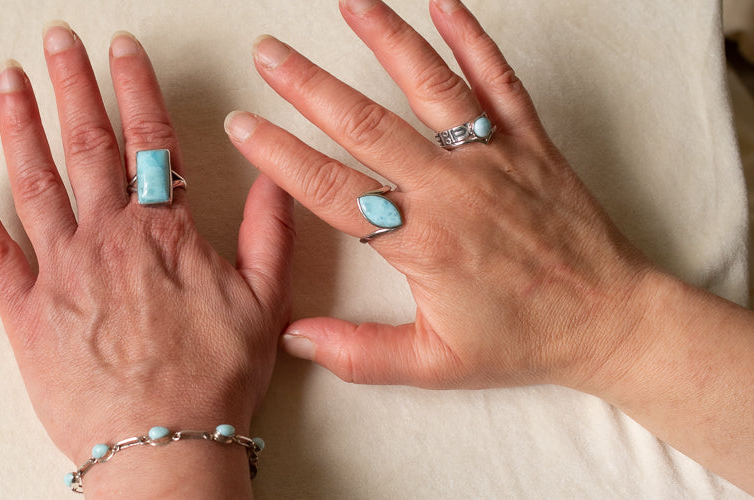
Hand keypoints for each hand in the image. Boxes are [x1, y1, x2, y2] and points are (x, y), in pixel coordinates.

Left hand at [0, 24, 293, 496]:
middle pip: (87, 145)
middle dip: (72, 84)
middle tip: (57, 41)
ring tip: (9, 80)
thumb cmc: (213, 379)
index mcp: (164, 233)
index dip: (134, 88)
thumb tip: (275, 174)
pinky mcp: (26, 312)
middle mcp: (108, 239)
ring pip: (35, 182)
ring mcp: (62, 272)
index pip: (150, 141)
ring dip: (20, 125)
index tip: (121, 50)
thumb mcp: (265, 302)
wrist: (163, 443)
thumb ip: (271, 232)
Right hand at [225, 0, 654, 391]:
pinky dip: (472, 38)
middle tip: (269, 53)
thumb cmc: (524, 339)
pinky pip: (499, 80)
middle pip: (366, 125)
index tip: (244, 126)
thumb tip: (294, 337)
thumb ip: (360, 353)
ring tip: (350, 4)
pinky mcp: (530, 142)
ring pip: (430, 87)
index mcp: (423, 242)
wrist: (609, 319)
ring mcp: (493, 158)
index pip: (333, 189)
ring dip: (386, 40)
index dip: (282, 157)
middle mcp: (452, 190)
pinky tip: (443, 4)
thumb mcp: (435, 364)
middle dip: (309, 86)